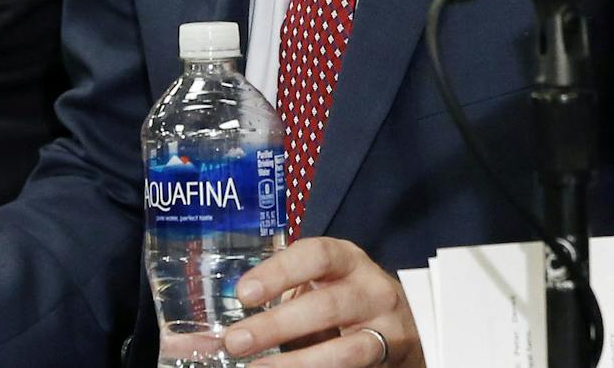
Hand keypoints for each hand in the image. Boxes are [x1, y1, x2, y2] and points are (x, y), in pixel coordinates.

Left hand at [221, 237, 423, 365]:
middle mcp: (371, 289)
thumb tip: (208, 333)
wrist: (405, 325)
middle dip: (277, 326)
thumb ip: (275, 297)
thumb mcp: (319, 284)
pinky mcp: (391, 359)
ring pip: (344, 350)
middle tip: (237, 341)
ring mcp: (387, 329)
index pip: (315, 255)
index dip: (280, 272)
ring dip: (297, 363)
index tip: (244, 293)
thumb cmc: (346, 299)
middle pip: (325, 306)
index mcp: (347, 259)